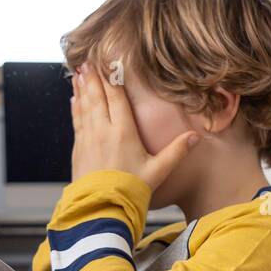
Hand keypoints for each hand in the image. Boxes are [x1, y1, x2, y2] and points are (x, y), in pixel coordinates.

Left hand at [70, 63, 199, 190]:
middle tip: (88, 60)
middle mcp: (102, 131)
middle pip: (97, 97)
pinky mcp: (78, 150)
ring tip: (79, 73)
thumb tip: (196, 137)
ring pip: (84, 107)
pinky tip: (74, 100)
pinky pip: (77, 122)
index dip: (112, 77)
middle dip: (93, 77)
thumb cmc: (130, 191)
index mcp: (123, 132)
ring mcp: (87, 140)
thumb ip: (177, 151)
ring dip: (82, 88)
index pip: (116, 97)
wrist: (102, 210)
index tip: (107, 61)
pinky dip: (75, 108)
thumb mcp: (158, 171)